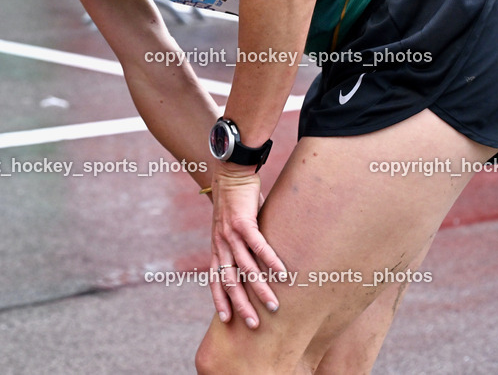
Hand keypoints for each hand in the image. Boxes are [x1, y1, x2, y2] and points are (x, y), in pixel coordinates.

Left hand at [208, 162, 286, 328]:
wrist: (229, 173)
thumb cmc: (235, 201)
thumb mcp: (233, 227)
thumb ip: (241, 244)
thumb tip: (258, 259)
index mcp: (217, 247)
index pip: (215, 280)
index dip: (220, 300)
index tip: (227, 320)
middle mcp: (221, 244)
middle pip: (229, 281)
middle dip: (241, 305)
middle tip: (254, 325)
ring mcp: (230, 233)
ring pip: (245, 268)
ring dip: (259, 289)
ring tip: (274, 305)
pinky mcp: (243, 222)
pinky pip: (258, 245)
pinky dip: (270, 260)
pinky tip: (282, 273)